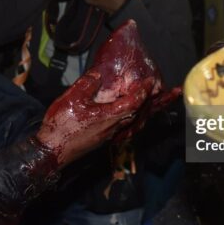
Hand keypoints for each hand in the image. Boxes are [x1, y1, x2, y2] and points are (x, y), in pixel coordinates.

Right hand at [36, 71, 153, 167]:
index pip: (134, 102)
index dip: (144, 91)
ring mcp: (110, 134)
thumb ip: (87, 84)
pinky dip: (136, 117)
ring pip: (135, 121)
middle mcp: (115, 127)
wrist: (51, 151)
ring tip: (159, 102)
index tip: (152, 81)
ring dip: (149, 110)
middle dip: (157, 102)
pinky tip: (133, 114)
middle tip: (172, 93)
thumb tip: (99, 74)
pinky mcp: (104, 138)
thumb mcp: (72, 99)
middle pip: (141, 113)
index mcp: (110, 116)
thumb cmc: (61, 126)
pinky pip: (127, 126)